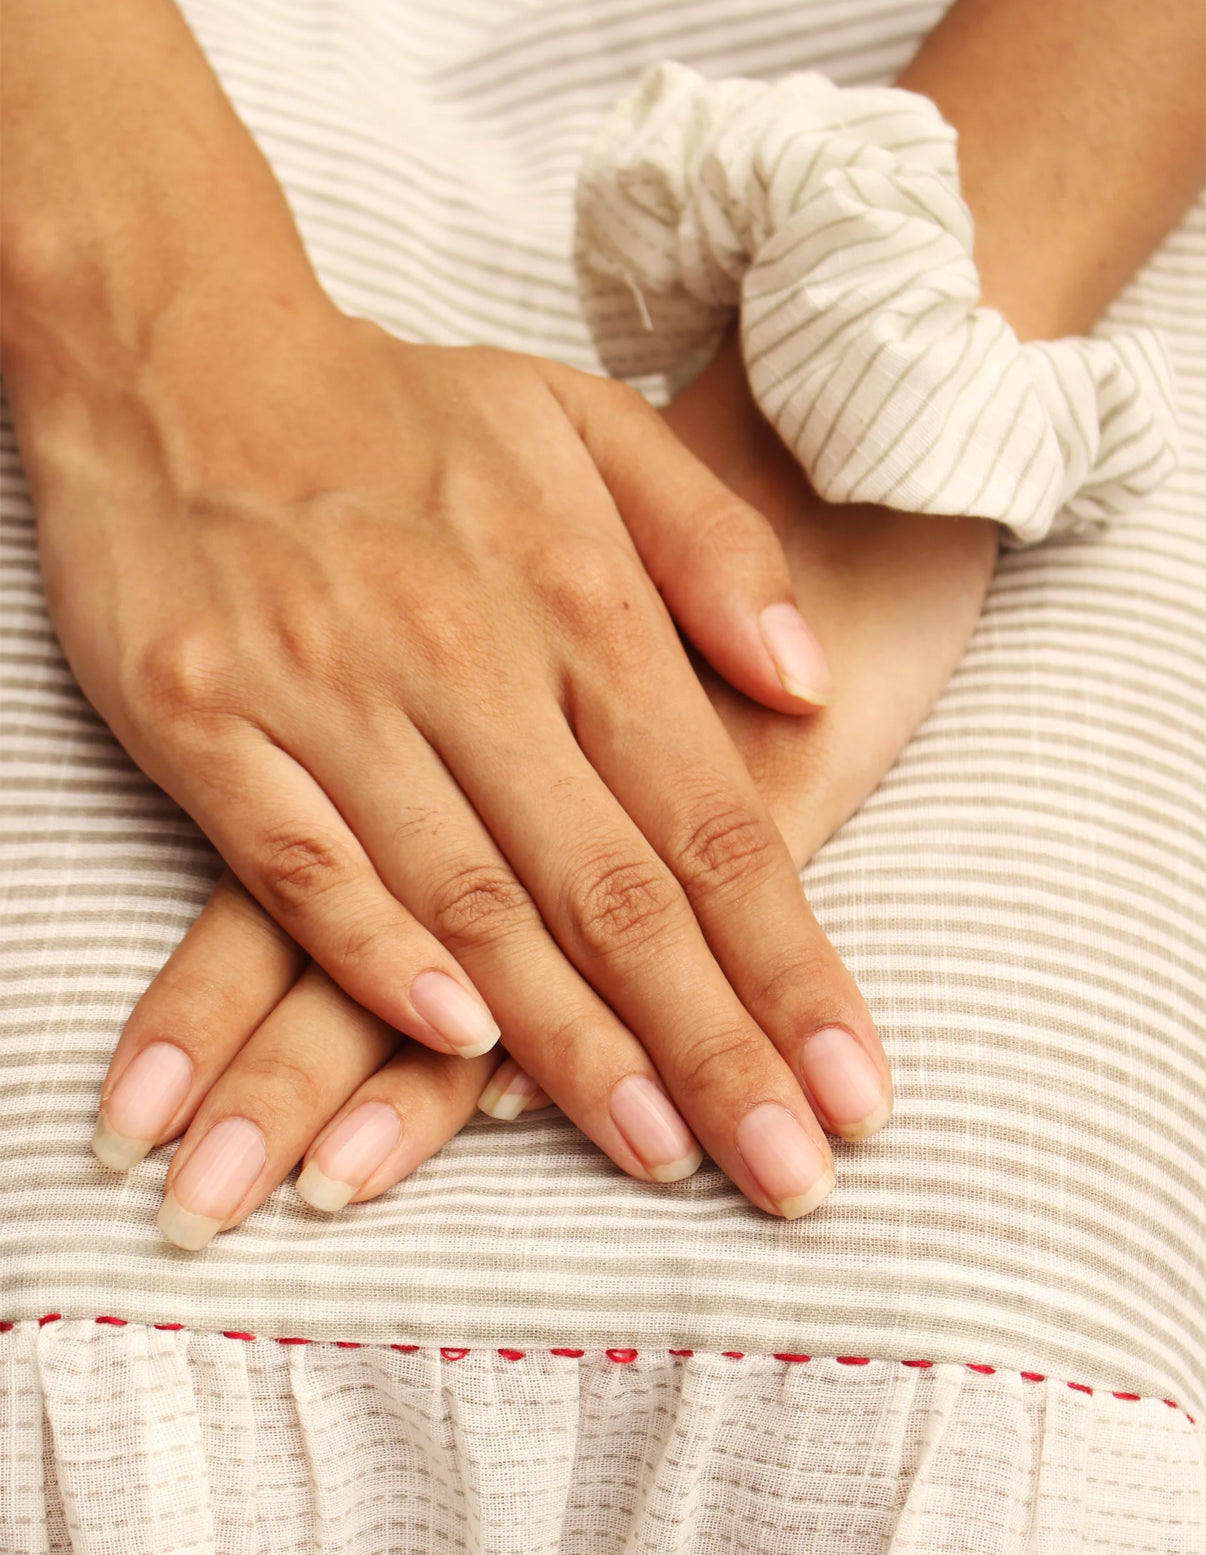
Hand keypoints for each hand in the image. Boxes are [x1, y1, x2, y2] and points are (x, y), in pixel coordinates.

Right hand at [92, 339, 993, 1243]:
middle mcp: (467, 658)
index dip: (789, 963)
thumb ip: (712, 550)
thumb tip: (807, 688)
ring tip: (657, 1151)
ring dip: (568, 1040)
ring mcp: (334, 693)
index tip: (853, 1086)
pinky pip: (303, 861)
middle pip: (613, 888)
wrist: (189, 354)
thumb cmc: (406, 413)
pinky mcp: (212, 721)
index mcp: (576, 599)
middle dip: (711, 1042)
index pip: (711, 818)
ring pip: (473, 898)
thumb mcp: (584, 428)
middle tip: (788, 1172)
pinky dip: (378, 955)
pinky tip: (449, 1050)